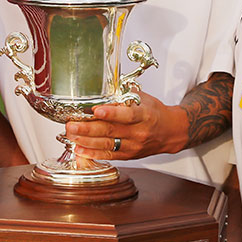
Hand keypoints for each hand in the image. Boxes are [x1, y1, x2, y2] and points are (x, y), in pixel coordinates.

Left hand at [64, 92, 187, 160]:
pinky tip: (79, 149)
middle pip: (111, 131)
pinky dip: (92, 153)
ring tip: (71, 136)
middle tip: (71, 125)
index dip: (111, 113)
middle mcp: (138, 132)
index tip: (96, 111)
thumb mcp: (144, 99)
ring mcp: (133, 146)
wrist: (170, 132)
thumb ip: (124, 95)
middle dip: (88, 129)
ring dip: (86, 141)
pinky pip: (109, 155)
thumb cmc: (155, 113)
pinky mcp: (129, 155)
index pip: (127, 115)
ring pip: (107, 144)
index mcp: (144, 115)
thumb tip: (103, 86)